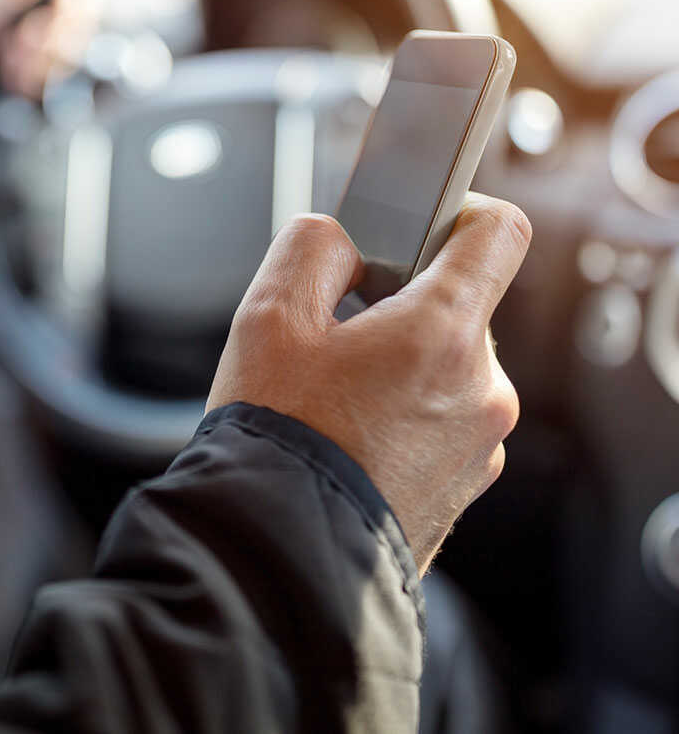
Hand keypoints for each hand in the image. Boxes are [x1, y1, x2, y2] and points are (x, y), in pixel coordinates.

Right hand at [207, 194, 531, 574]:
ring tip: (334, 400)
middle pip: (459, 308)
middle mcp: (482, 388)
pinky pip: (443, 426)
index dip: (457, 213)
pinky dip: (404, 419)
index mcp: (443, 332)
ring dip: (400, 369)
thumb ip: (312, 247)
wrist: (279, 551)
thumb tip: (343, 243)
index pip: (497, 232)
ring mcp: (480, 445)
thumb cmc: (277, 437)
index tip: (421, 227)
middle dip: (402, 309)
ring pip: (448, 371)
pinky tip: (348, 438)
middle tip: (335, 340)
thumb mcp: (268, 314)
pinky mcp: (465, 488)